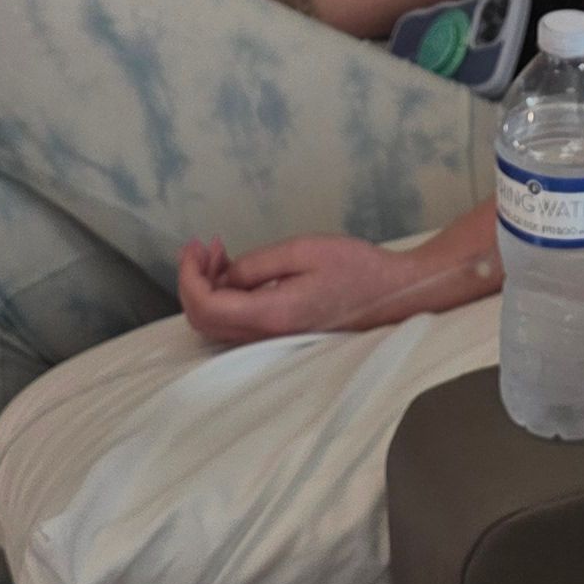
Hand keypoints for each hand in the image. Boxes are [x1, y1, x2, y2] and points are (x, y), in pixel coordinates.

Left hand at [175, 232, 415, 343]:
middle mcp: (268, 334)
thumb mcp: (305, 250)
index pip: (207, 306)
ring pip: (217, 324)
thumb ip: (258, 265)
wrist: (393, 294)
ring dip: (207, 287)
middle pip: (203, 321)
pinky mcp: (281, 333)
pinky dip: (224, 296)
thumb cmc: (356, 268)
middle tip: (205, 246)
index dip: (189, 276)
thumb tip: (225, 276)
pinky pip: (236, 322)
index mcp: (273, 314)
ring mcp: (274, 338)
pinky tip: (234, 269)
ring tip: (219, 252)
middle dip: (193, 280)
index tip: (196, 245)